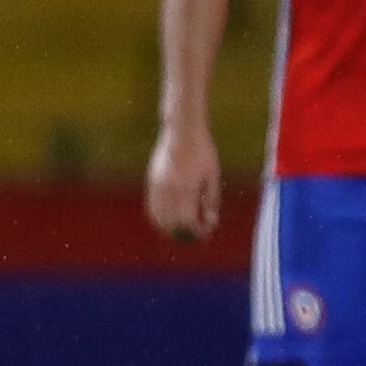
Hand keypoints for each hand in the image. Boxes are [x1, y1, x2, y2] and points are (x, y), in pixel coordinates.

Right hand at [145, 125, 219, 241]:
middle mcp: (168, 191)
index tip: (208, 227)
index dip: (198, 231)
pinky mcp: (153, 183)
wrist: (182, 131)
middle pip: (171, 226)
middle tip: (198, 231)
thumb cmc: (202, 152)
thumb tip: (209, 220)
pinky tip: (172, 217)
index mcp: (186, 189)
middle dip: (186, 234)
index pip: (188, 224)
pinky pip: (152, 208)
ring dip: (172, 228)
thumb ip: (212, 200)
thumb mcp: (212, 176)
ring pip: (159, 220)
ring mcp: (157, 187)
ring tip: (186, 226)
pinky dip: (161, 218)